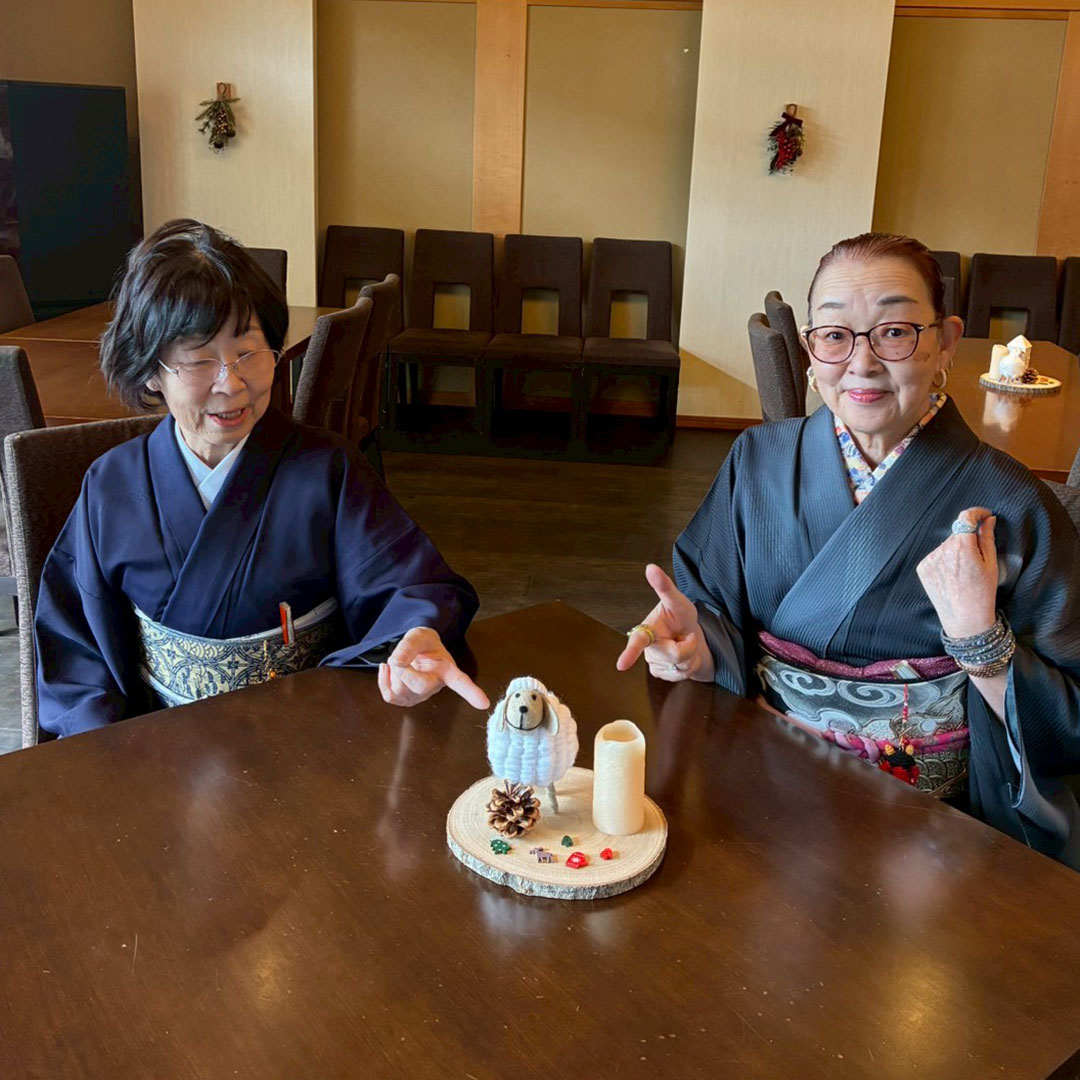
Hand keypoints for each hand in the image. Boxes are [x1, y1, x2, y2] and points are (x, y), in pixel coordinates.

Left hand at [378, 627, 489, 709]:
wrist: (414, 652)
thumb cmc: (422, 644)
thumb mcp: (419, 635)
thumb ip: (410, 644)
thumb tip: (398, 660)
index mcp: (447, 669)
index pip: (460, 681)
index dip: (471, 692)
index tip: (483, 703)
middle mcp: (436, 686)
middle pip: (419, 686)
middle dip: (403, 669)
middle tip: (400, 655)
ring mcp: (420, 696)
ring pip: (401, 691)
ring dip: (393, 672)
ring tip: (400, 662)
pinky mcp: (406, 700)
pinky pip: (390, 696)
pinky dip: (384, 681)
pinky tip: (388, 670)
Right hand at [615, 564, 715, 681]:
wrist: (689, 634)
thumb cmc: (680, 616)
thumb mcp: (677, 601)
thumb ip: (664, 586)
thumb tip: (650, 567)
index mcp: (647, 629)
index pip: (639, 641)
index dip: (630, 653)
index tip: (621, 665)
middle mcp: (647, 649)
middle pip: (674, 655)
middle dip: (689, 646)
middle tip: (687, 635)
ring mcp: (654, 663)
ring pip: (679, 667)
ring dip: (691, 656)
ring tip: (685, 644)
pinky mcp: (662, 674)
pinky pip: (682, 675)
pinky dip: (691, 666)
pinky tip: (685, 658)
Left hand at [916, 507, 998, 638]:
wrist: (964, 617)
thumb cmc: (982, 591)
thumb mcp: (991, 563)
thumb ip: (987, 537)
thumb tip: (988, 519)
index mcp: (962, 547)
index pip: (965, 517)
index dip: (976, 513)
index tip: (984, 515)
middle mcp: (943, 550)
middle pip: (957, 533)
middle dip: (968, 538)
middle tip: (977, 557)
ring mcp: (930, 559)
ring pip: (946, 545)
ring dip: (956, 550)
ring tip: (964, 571)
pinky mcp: (923, 567)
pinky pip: (936, 556)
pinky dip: (945, 560)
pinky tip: (952, 575)